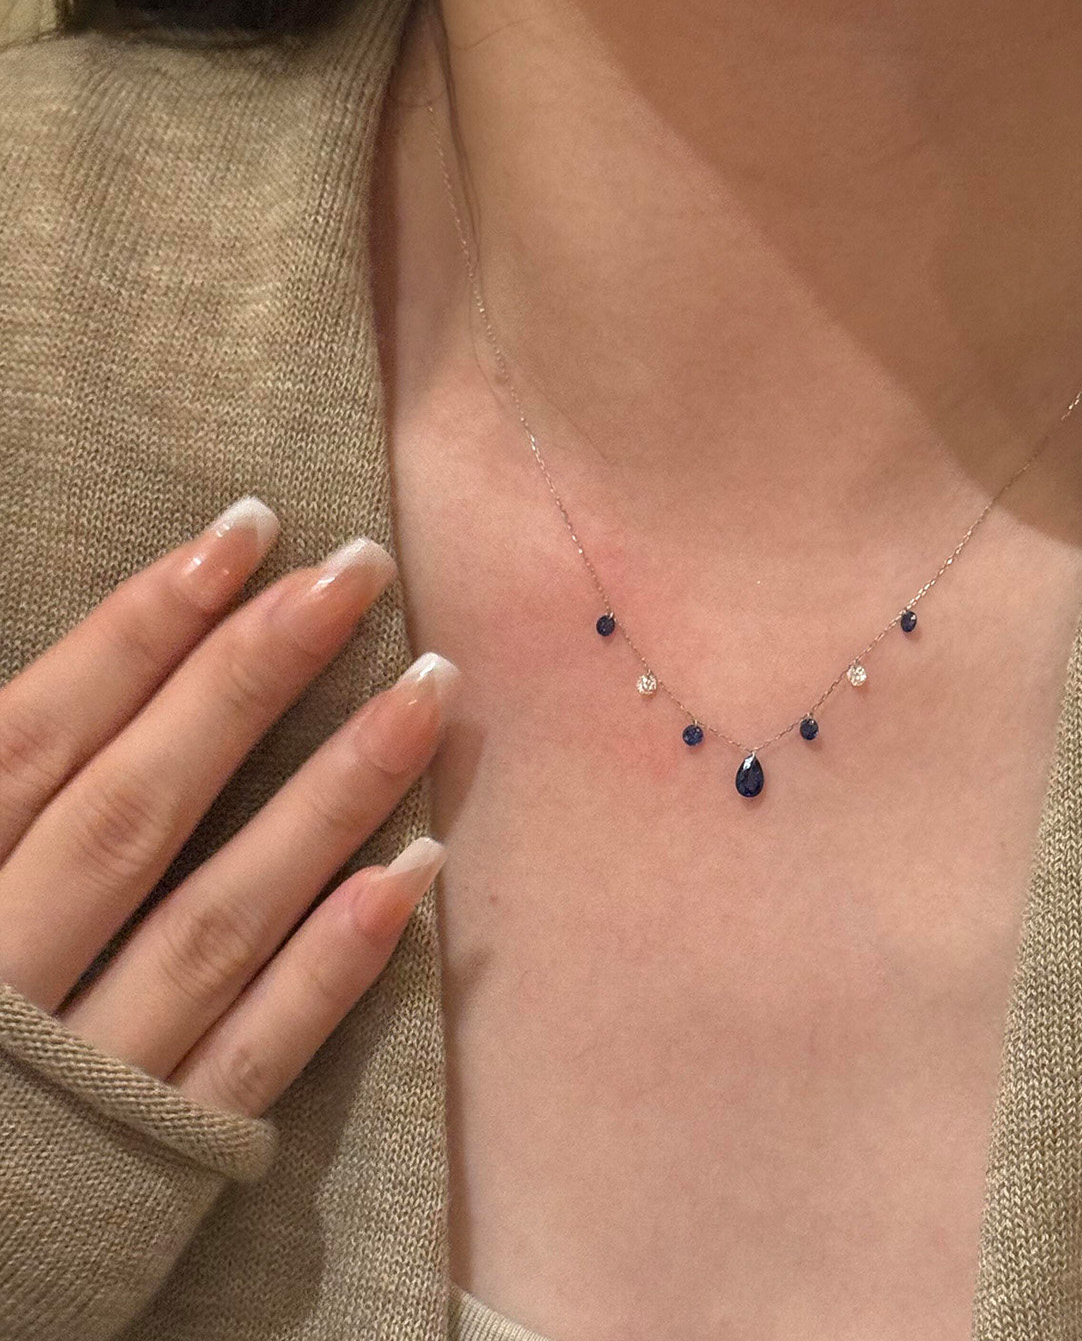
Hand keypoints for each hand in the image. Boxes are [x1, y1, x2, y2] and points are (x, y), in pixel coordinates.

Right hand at [0, 497, 456, 1118]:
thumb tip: (60, 710)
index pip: (39, 738)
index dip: (140, 628)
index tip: (244, 532)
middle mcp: (2, 984)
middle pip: (142, 802)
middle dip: (250, 675)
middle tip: (358, 568)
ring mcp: (87, 1078)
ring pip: (221, 912)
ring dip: (332, 792)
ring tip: (428, 689)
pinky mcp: (157, 1161)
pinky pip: (257, 1052)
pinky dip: (338, 961)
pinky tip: (419, 868)